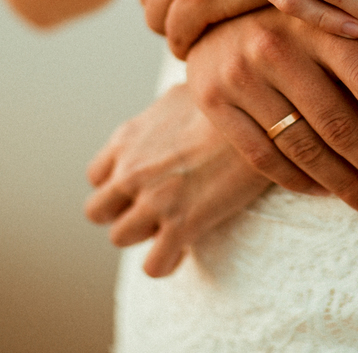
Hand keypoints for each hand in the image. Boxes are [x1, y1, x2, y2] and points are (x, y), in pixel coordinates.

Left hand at [84, 84, 307, 276]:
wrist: (261, 117)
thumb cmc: (229, 97)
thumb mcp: (183, 92)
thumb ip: (163, 111)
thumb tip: (171, 108)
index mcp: (127, 139)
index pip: (95, 176)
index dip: (117, 184)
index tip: (143, 185)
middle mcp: (131, 171)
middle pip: (98, 211)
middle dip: (123, 212)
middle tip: (155, 209)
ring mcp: (153, 200)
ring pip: (120, 237)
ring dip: (145, 236)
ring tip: (174, 226)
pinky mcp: (181, 225)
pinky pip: (154, 265)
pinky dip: (166, 262)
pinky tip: (186, 248)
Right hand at [184, 0, 357, 221]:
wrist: (213, 15)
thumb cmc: (298, 18)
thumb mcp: (335, 10)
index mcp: (317, 23)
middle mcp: (274, 46)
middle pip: (338, 124)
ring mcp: (239, 76)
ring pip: (303, 148)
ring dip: (346, 186)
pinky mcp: (213, 103)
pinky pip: (264, 158)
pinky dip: (301, 181)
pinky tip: (330, 194)